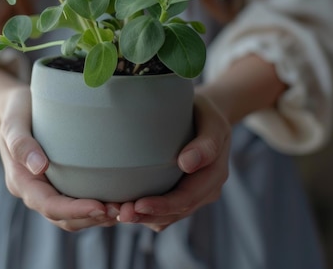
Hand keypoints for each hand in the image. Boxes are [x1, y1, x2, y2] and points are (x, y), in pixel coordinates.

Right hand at [0, 86, 118, 230]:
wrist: (18, 107)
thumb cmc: (17, 111)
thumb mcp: (13, 122)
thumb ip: (21, 143)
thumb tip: (39, 166)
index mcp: (21, 181)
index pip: (49, 205)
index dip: (74, 210)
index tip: (100, 207)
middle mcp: (34, 192)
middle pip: (63, 218)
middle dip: (91, 218)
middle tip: (121, 211)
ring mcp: (47, 190)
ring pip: (72, 217)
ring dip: (97, 218)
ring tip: (124, 210)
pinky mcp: (60, 185)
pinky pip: (78, 204)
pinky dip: (97, 208)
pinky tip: (118, 200)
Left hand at [117, 91, 230, 231]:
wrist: (206, 117)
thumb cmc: (205, 114)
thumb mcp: (212, 122)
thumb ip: (206, 143)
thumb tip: (187, 164)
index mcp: (215, 175)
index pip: (187, 197)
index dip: (163, 205)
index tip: (138, 205)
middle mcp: (206, 190)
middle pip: (175, 212)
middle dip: (148, 215)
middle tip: (121, 214)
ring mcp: (193, 195)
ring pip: (168, 217)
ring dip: (143, 219)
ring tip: (118, 214)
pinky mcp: (179, 194)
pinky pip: (163, 213)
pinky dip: (145, 214)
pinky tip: (123, 209)